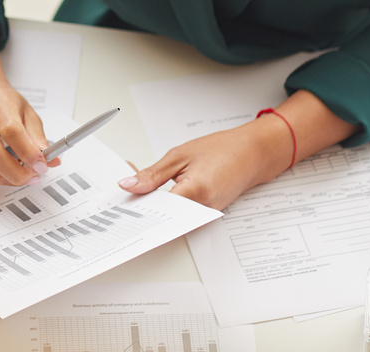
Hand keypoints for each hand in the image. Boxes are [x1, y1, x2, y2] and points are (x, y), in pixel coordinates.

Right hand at [0, 76, 59, 185]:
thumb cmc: (0, 104)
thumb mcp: (25, 110)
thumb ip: (37, 136)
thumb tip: (50, 160)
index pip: (11, 131)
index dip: (28, 152)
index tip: (42, 165)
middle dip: (18, 174)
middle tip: (35, 176)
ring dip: (12, 179)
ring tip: (26, 174)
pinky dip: (1, 178)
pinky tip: (9, 170)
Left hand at [116, 116, 293, 210]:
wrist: (252, 154)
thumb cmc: (221, 150)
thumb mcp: (179, 155)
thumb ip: (152, 175)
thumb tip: (128, 186)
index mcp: (195, 192)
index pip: (156, 210)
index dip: (134, 206)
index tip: (116, 204)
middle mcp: (201, 210)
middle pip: (161, 218)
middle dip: (140, 208)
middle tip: (122, 196)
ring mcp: (205, 216)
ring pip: (169, 220)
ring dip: (152, 209)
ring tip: (137, 194)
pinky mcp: (206, 216)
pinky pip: (180, 217)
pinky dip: (165, 209)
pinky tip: (154, 197)